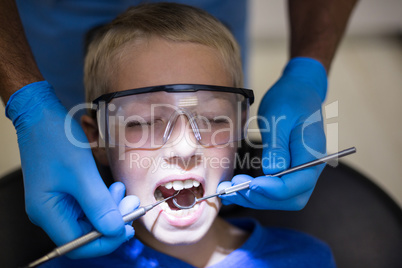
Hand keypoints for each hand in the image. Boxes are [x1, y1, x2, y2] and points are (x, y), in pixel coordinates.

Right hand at [6, 81, 134, 257]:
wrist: (40, 116)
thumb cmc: (55, 140)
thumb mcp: (81, 173)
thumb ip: (98, 204)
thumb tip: (115, 230)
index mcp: (47, 212)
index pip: (78, 244)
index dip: (106, 241)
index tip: (129, 228)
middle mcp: (50, 212)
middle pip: (86, 233)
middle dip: (113, 221)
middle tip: (133, 205)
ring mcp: (58, 202)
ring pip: (90, 218)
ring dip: (111, 209)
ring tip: (125, 193)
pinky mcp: (66, 192)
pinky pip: (88, 205)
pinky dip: (104, 199)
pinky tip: (115, 188)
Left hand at [218, 57, 326, 209]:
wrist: (298, 91)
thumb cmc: (291, 100)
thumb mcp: (280, 118)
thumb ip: (277, 146)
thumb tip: (272, 171)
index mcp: (313, 154)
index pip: (297, 184)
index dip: (273, 189)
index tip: (250, 184)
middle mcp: (310, 168)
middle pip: (290, 198)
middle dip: (261, 197)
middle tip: (233, 188)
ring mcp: (300, 171)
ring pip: (281, 198)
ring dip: (254, 198)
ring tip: (228, 190)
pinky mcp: (288, 171)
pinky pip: (274, 189)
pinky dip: (254, 193)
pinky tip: (235, 189)